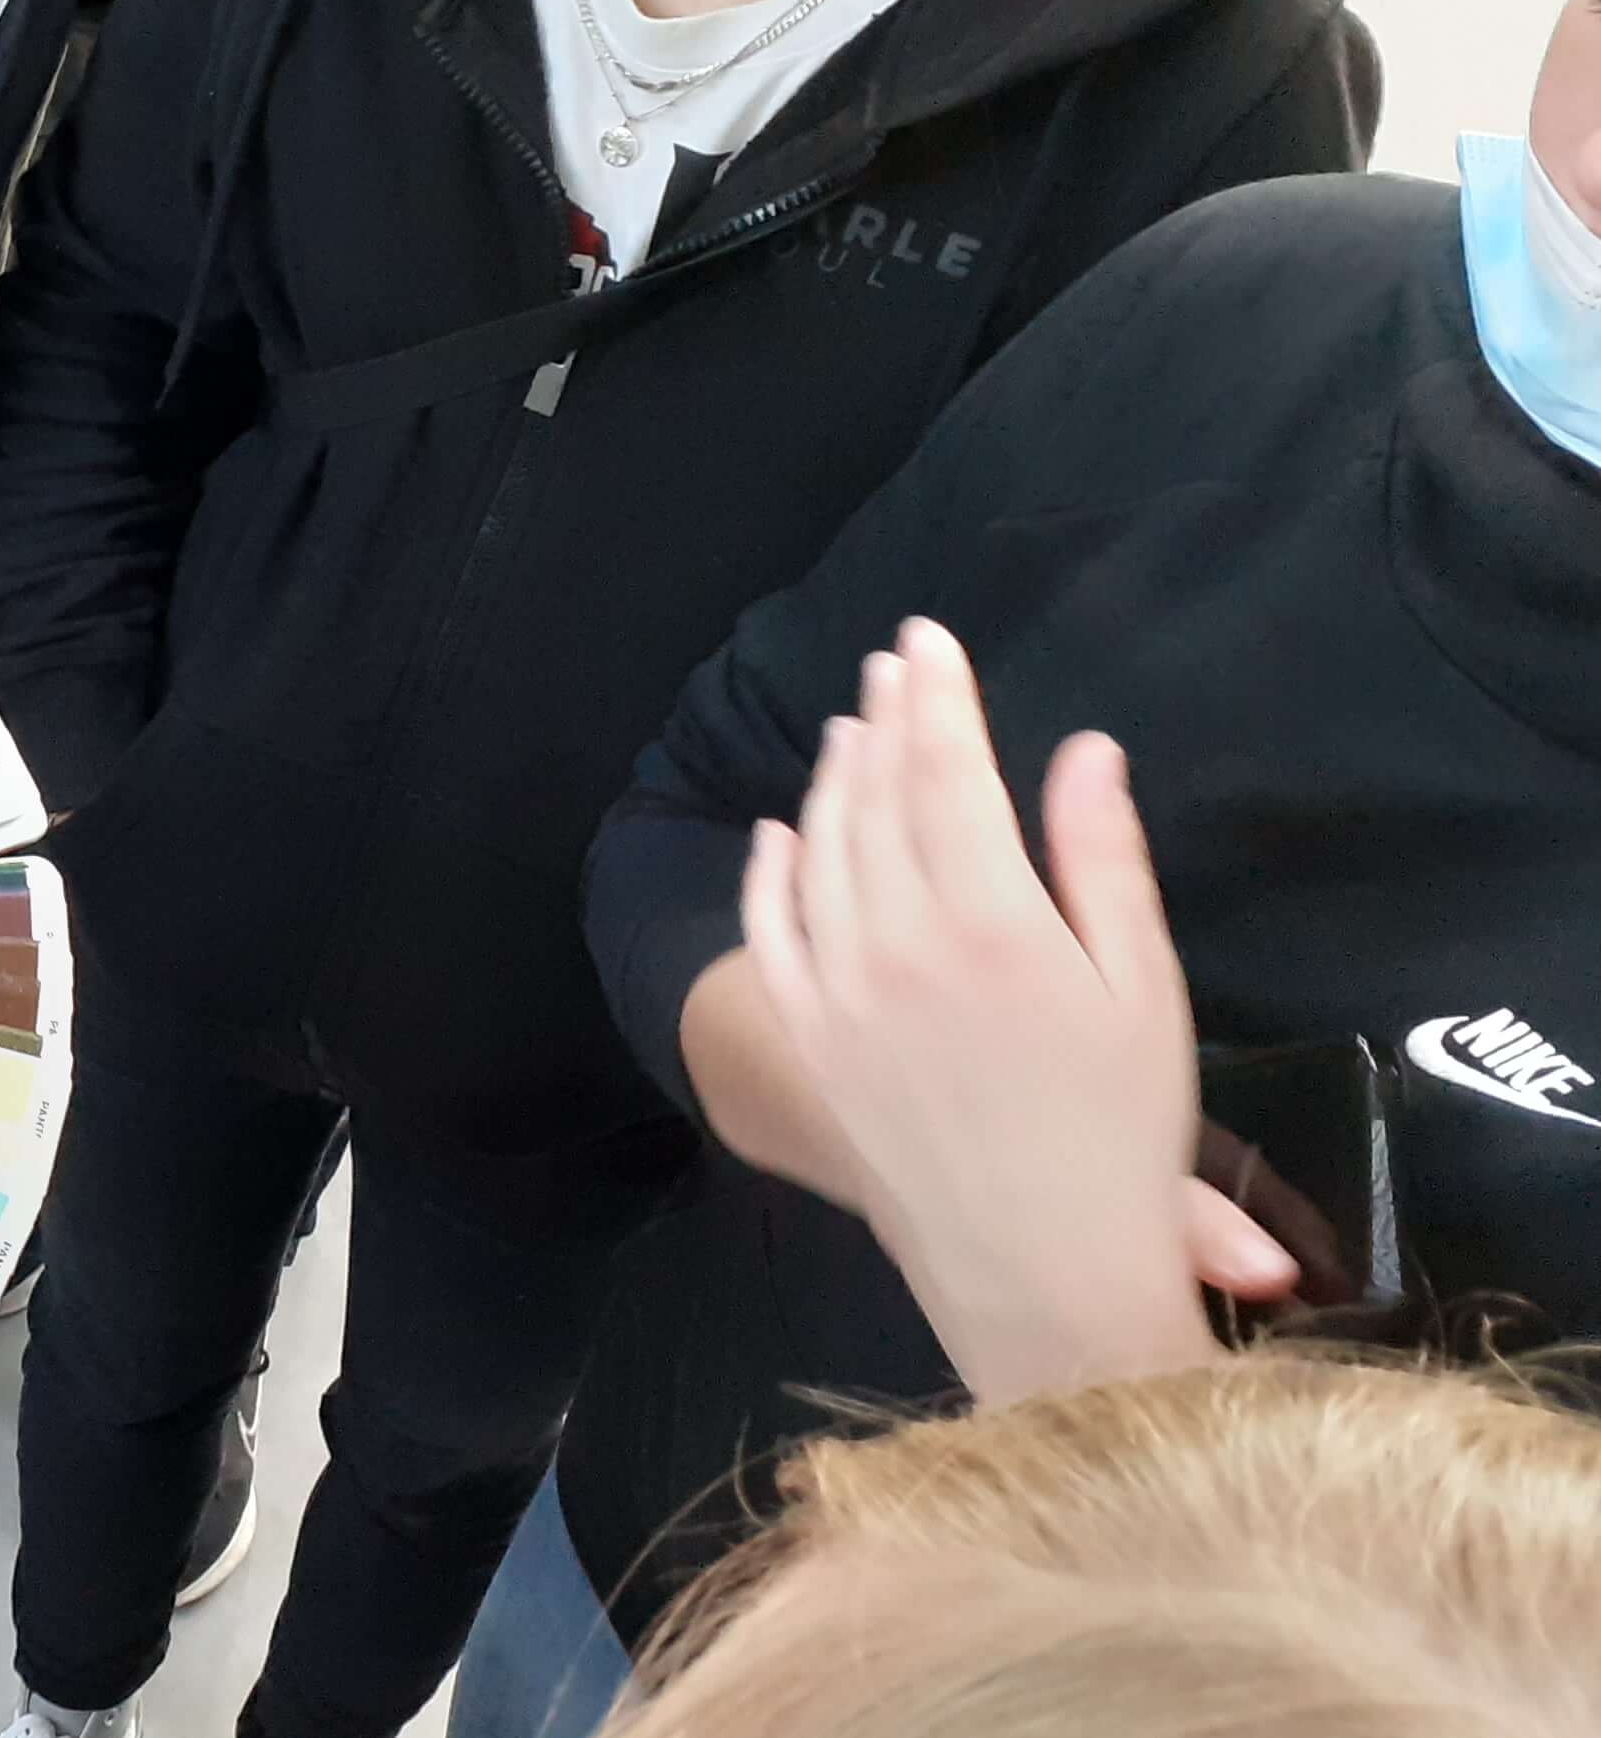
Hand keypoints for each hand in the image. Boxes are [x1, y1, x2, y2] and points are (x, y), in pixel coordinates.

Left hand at [740, 618, 1265, 1402]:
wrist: (1038, 1269)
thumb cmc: (1116, 1132)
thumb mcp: (1141, 989)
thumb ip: (1102, 861)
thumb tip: (1084, 749)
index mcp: (991, 920)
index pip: (948, 773)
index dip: (938, 699)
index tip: (929, 641)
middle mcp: (895, 942)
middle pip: (879, 799)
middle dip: (887, 721)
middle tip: (892, 665)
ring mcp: (836, 992)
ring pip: (820, 853)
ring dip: (833, 781)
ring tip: (852, 729)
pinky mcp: (806, 1041)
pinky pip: (771, 932)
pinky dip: (773, 871)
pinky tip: (784, 831)